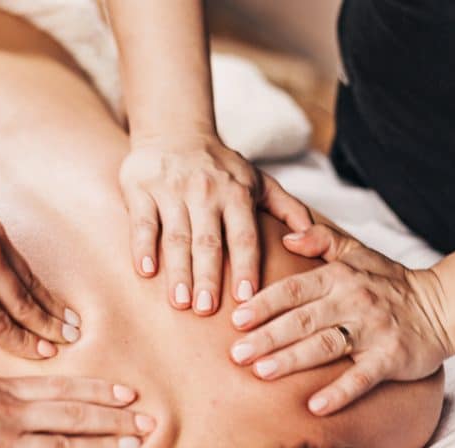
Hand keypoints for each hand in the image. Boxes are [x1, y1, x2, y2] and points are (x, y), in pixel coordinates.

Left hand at [0, 110, 80, 366]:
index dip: (21, 343)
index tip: (44, 356)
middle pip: (22, 303)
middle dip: (47, 326)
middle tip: (71, 342)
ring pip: (27, 279)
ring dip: (49, 302)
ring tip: (71, 320)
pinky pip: (19, 258)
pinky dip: (35, 278)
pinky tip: (41, 287)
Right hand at [119, 132, 312, 314]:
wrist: (174, 131)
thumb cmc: (219, 167)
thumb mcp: (258, 180)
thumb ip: (287, 207)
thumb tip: (313, 235)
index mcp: (236, 193)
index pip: (243, 236)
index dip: (245, 267)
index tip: (246, 297)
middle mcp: (205, 191)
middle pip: (208, 241)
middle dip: (207, 277)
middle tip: (206, 309)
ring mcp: (171, 190)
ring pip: (176, 237)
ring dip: (178, 271)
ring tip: (180, 302)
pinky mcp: (141, 189)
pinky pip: (142, 222)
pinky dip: (143, 247)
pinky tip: (147, 271)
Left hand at [228, 224, 451, 414]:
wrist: (442, 307)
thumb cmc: (389, 282)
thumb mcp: (357, 252)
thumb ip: (320, 240)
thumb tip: (286, 235)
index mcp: (339, 277)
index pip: (293, 290)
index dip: (263, 304)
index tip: (236, 319)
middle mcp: (353, 301)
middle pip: (302, 319)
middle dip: (267, 336)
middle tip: (236, 353)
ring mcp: (373, 330)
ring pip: (325, 345)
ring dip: (292, 360)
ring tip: (261, 372)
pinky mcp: (391, 358)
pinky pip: (362, 377)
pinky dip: (339, 392)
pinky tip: (315, 407)